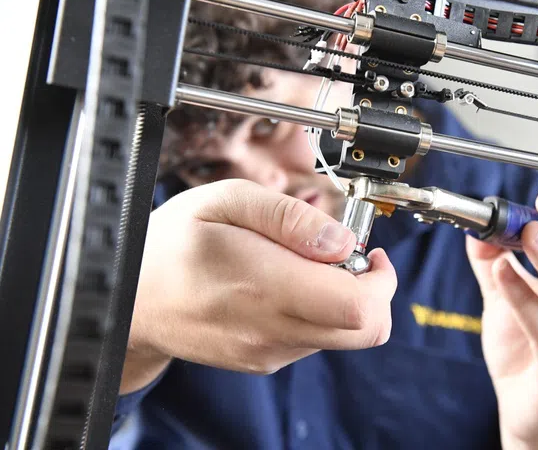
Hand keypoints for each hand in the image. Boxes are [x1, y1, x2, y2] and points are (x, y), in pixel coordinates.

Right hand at [121, 179, 396, 393]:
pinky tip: (287, 285)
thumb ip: (290, 217)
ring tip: (303, 265)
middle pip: (366, 330)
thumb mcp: (226, 201)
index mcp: (266, 285)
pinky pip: (315, 341)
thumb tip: (341, 242)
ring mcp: (269, 351)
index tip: (368, 250)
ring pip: (344, 336)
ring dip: (344, 299)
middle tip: (346, 256)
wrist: (131, 298)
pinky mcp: (264, 360)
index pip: (359, 307)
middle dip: (374, 290)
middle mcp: (272, 329)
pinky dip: (319, 312)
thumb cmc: (175, 244)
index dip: (381, 279)